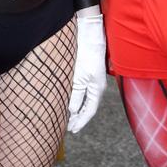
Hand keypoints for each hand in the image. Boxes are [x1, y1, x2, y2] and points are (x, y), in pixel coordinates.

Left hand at [67, 12, 106, 132]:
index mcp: (97, 89)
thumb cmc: (86, 55)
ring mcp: (93, 79)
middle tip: (69, 128)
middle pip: (88, 107)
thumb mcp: (79, 78)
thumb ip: (76, 96)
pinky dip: (77, 98)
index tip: (72, 130)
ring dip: (77, 108)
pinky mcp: (88, 72)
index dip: (81, 122)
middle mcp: (97, 86)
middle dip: (79, 118)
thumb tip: (73, 111)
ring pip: (85, 99)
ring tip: (68, 117)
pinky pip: (83, 91)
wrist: (89, 35)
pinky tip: (71, 100)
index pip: (90, 111)